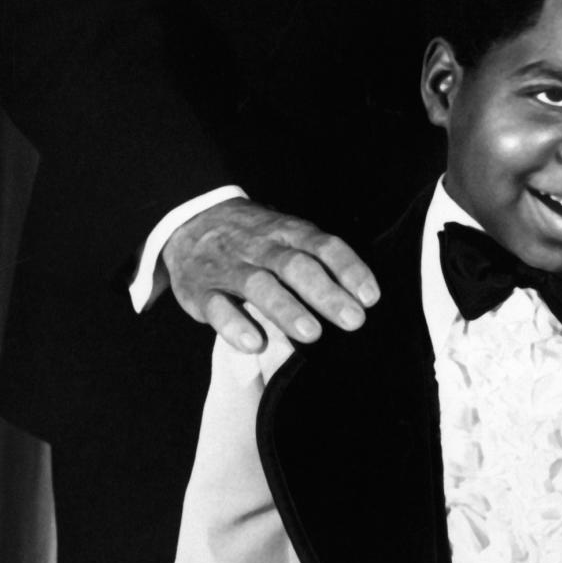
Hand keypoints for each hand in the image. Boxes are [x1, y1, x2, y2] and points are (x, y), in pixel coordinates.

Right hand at [162, 197, 379, 353]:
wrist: (191, 218)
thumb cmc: (254, 237)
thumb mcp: (284, 234)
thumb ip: (314, 259)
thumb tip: (357, 294)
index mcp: (286, 231)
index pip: (322, 245)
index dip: (348, 268)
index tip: (370, 297)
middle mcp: (261, 247)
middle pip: (295, 266)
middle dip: (325, 293)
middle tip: (353, 320)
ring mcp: (230, 268)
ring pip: (259, 286)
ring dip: (287, 309)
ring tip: (312, 334)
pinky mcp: (201, 291)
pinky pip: (217, 307)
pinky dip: (234, 325)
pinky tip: (254, 344)